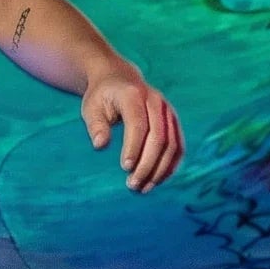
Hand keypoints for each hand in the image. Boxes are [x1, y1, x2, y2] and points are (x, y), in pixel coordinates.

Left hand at [81, 68, 183, 192]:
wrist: (120, 80)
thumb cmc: (102, 97)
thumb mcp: (91, 108)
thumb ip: (96, 126)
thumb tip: (100, 146)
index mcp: (134, 95)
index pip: (138, 124)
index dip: (134, 147)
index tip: (125, 168)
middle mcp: (156, 102)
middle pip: (159, 137)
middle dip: (147, 164)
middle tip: (133, 185)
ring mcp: (168, 112)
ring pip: (172, 144)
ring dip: (160, 169)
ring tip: (144, 188)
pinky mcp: (173, 122)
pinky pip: (178, 146)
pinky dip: (170, 166)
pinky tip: (157, 181)